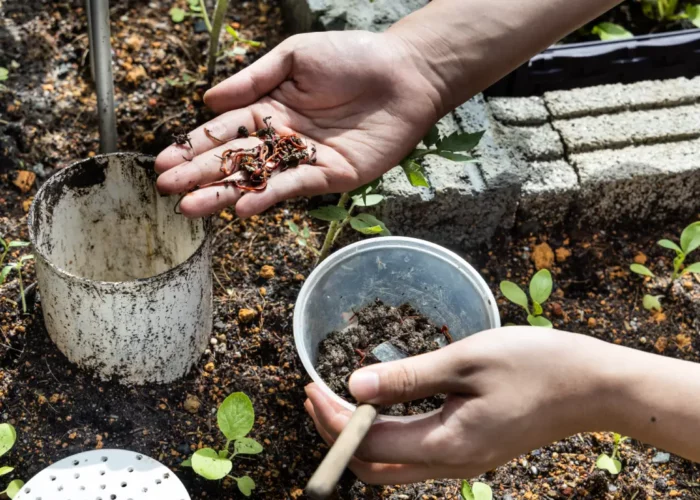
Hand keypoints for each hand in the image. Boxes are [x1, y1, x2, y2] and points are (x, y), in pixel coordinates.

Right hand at [154, 30, 442, 217]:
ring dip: (224, 193)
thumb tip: (208, 99)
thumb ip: (253, 79)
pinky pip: (294, 187)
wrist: (405, 73)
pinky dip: (268, 196)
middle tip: (168, 190)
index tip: (164, 162)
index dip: (194, 146)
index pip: (223, 130)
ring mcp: (305, 159)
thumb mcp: (295, 57)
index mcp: (269, 108)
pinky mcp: (330, 175)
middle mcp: (282, 137)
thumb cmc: (352, 57)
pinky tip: (242, 206)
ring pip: (257, 179)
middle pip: (234, 159)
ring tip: (191, 207)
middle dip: (200, 175)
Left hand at [304, 327, 616, 483]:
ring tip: (339, 399)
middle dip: (338, 435)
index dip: (332, 419)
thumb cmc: (536, 365)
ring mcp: (465, 461)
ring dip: (360, 435)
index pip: (368, 442)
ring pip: (394, 464)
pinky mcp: (474, 449)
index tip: (310, 388)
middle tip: (316, 395)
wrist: (593, 386)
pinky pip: (416, 453)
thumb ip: (408, 378)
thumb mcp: (466, 361)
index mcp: (447, 444)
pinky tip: (382, 405)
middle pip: (374, 465)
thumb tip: (354, 386)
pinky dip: (387, 434)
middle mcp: (452, 463)